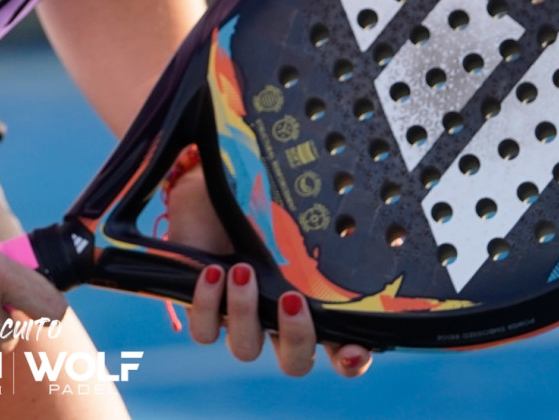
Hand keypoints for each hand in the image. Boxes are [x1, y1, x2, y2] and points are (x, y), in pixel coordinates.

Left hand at [165, 166, 371, 378]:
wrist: (208, 196)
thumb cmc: (257, 203)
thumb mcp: (289, 212)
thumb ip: (312, 222)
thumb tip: (345, 211)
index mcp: (308, 303)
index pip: (340, 349)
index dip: (351, 360)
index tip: (353, 350)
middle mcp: (276, 320)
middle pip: (295, 363)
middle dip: (297, 338)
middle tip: (291, 299)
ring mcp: (240, 319)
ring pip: (246, 349)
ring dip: (245, 312)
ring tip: (242, 271)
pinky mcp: (204, 311)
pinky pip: (204, 331)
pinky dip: (207, 305)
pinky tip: (212, 272)